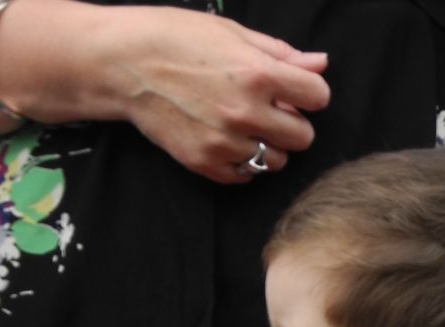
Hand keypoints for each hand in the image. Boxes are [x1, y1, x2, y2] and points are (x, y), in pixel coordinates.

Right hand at [112, 8, 329, 184]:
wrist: (124, 64)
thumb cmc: (176, 38)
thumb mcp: (232, 33)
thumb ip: (281, 54)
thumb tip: (320, 64)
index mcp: (258, 74)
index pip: (318, 97)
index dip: (309, 92)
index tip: (293, 90)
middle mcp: (245, 112)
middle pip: (303, 137)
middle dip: (292, 123)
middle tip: (269, 109)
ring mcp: (226, 142)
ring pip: (277, 161)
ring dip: (268, 145)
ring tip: (244, 123)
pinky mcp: (206, 162)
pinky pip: (245, 175)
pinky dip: (242, 161)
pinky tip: (226, 138)